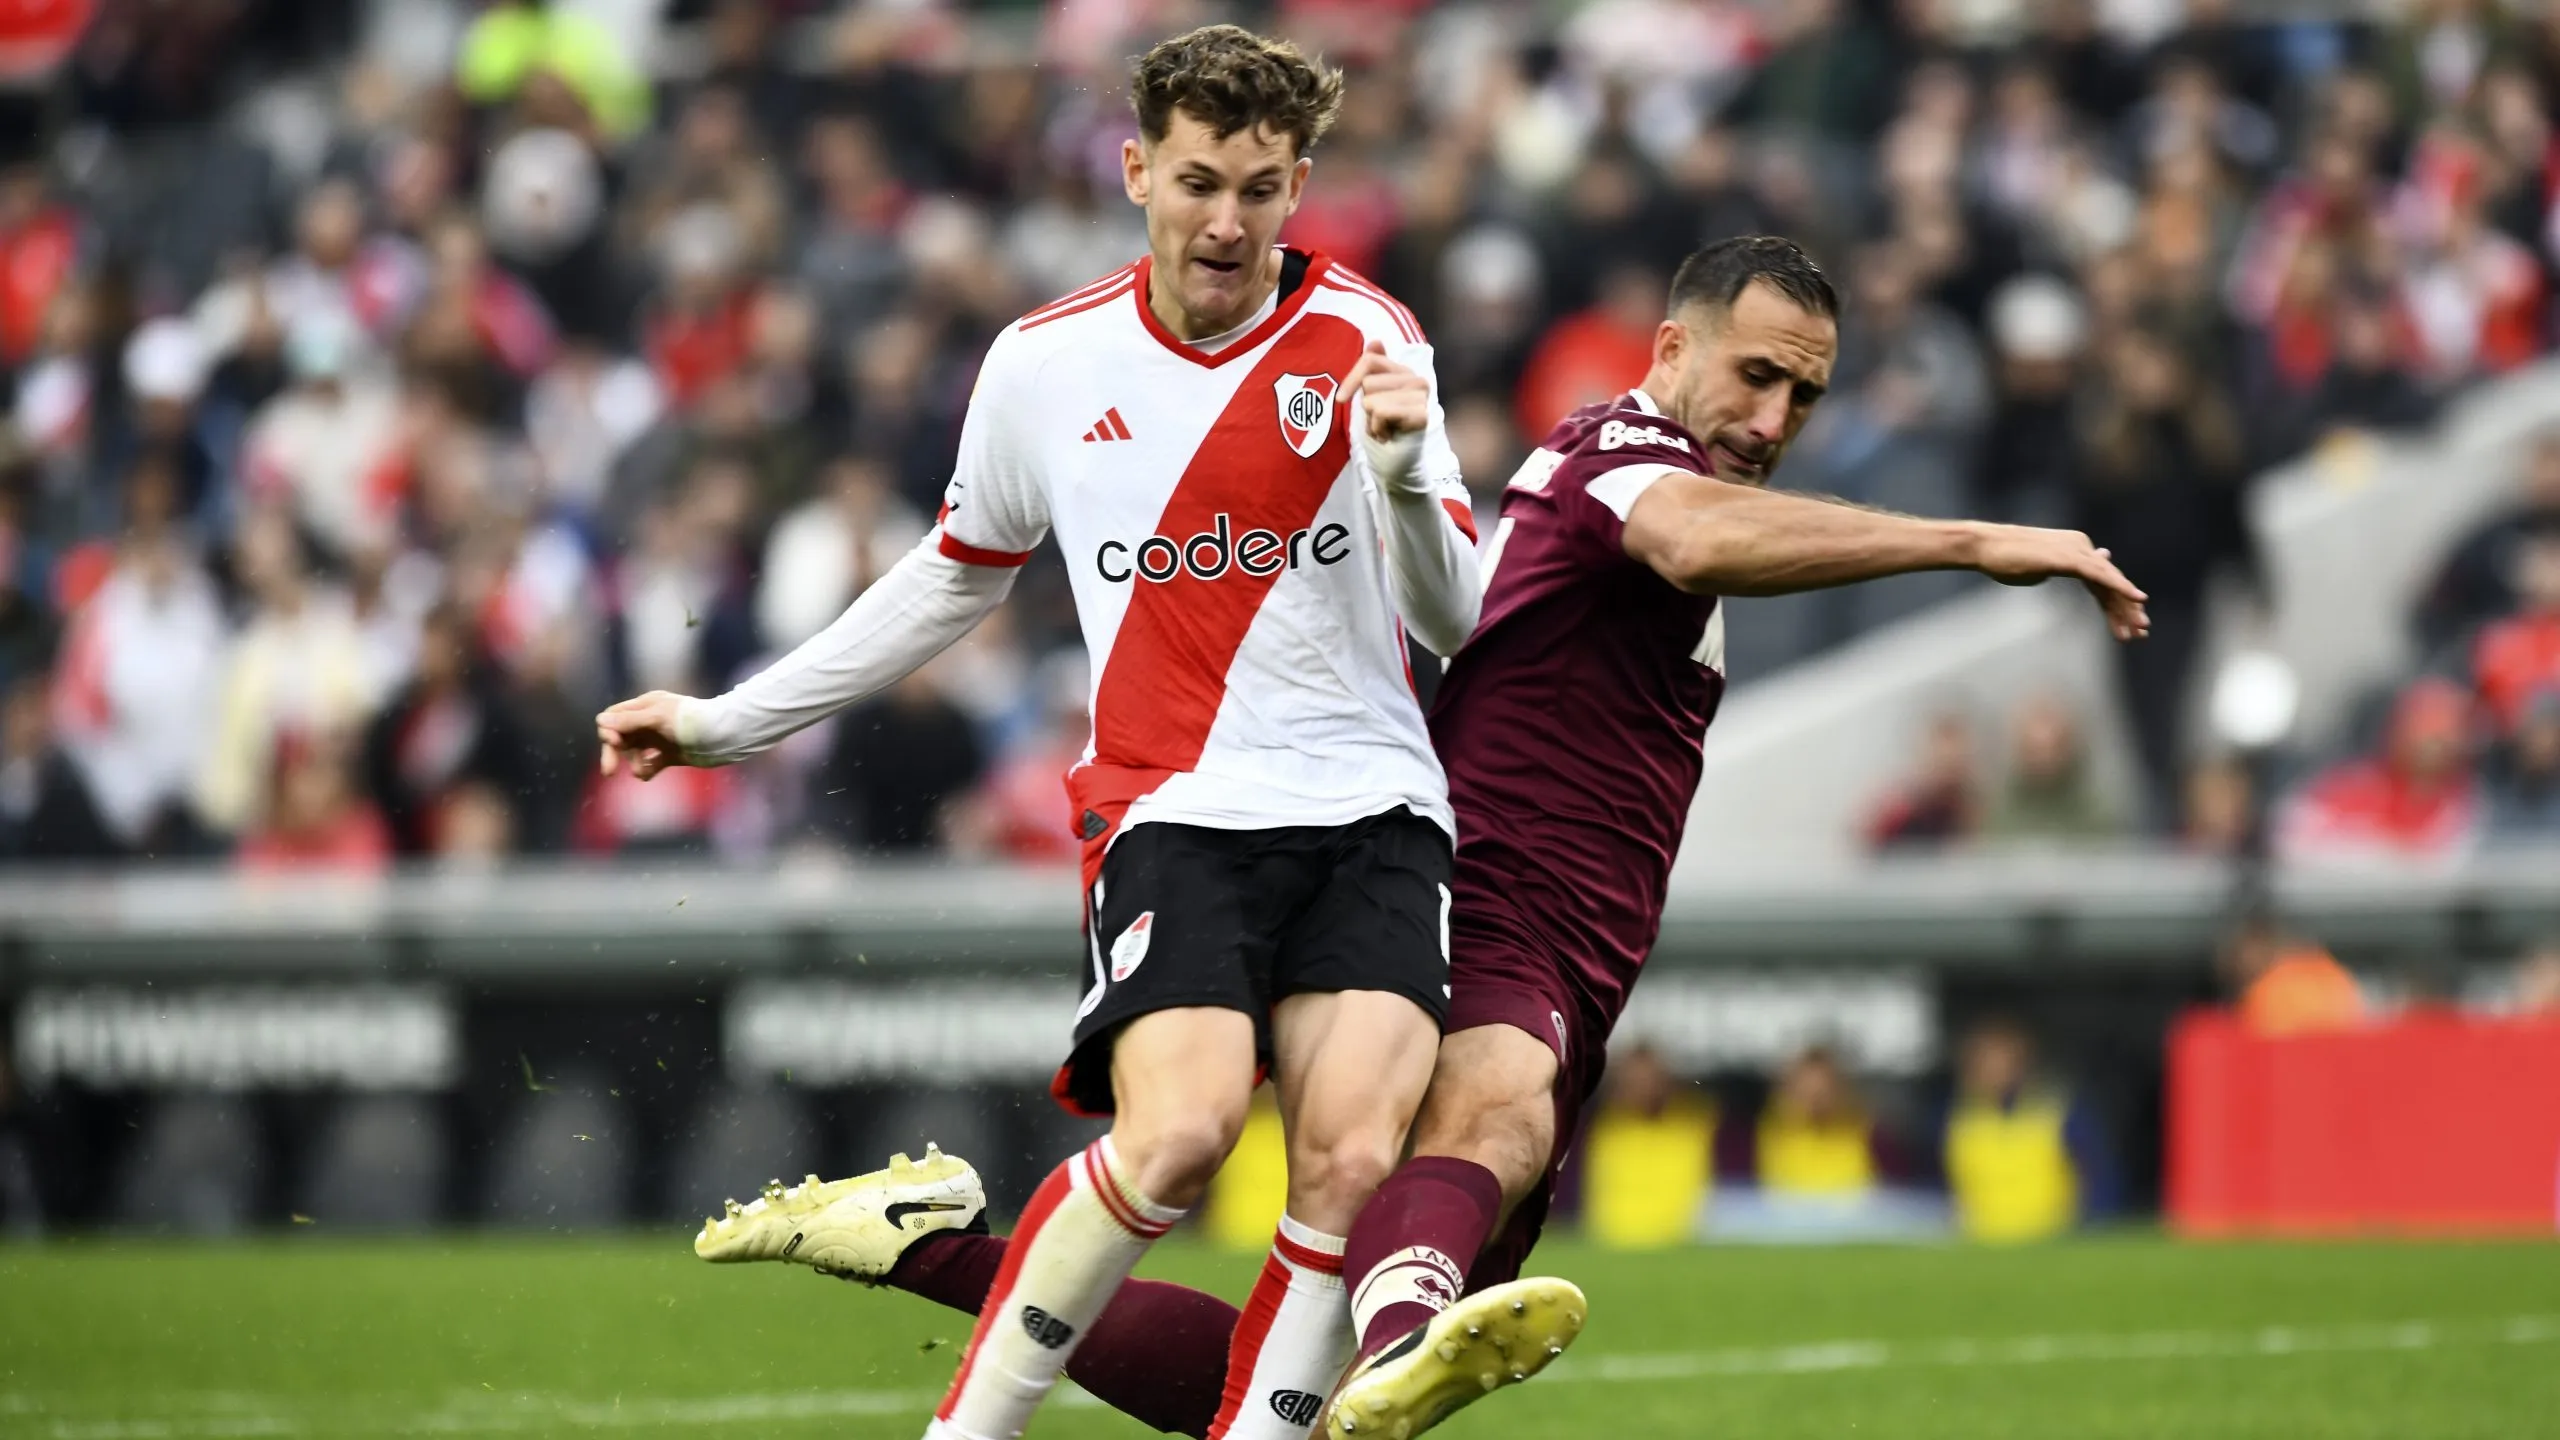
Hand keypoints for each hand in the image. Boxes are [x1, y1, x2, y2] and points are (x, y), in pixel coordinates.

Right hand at [596, 690, 695, 780]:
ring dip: (634, 762)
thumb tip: (600, 721)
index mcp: (646, 705)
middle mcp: (650, 721)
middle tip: (608, 771)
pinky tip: (648, 774)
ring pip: (634, 752)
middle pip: (621, 736)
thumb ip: (629, 721)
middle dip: (613, 752)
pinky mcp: (670, 755)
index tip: (615, 742)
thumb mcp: (658, 718)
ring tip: (642, 771)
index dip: (609, 730)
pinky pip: (650, 764)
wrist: (724, 737)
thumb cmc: (691, 721)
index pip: (615, 716)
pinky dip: (646, 769)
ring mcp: (660, 738)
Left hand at [1336, 338, 1428, 443]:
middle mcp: (1418, 379)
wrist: (1396, 462)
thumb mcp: (1371, 394)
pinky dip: (1378, 429)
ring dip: (1372, 421)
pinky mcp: (1421, 415)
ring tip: (1385, 428)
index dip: (1351, 379)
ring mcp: (1422, 397)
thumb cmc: (1382, 427)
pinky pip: (1381, 413)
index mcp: (1405, 371)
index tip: (1341, 400)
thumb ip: (1373, 367)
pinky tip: (1389, 435)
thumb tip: (1377, 341)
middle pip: (1368, 383)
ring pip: (1372, 400)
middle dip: (1367, 407)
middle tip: (1380, 421)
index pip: (1370, 360)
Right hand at [1970, 523, 2151, 641]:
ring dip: (2126, 605)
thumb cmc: (2006, 559)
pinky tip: (2136, 599)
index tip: (2127, 628)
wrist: (1985, 546)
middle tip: (2142, 632)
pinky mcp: (2067, 557)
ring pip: (2110, 580)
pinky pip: (2100, 574)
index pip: (2102, 580)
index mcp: (2076, 549)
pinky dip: (2120, 586)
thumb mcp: (2042, 567)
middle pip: (2110, 581)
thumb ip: (2067, 568)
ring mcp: (2076, 550)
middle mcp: (2082, 546)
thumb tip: (2086, 566)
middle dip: (2126, 609)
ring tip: (2141, 627)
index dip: (2115, 604)